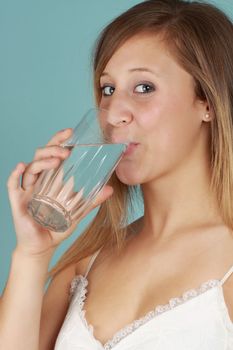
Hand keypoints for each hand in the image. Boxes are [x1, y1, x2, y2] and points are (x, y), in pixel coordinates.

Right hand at [7, 129, 113, 256]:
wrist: (43, 246)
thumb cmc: (57, 227)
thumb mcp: (77, 212)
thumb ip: (91, 201)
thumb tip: (110, 189)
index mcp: (50, 179)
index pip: (53, 154)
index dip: (59, 141)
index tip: (70, 132)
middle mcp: (38, 181)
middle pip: (40, 156)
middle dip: (52, 148)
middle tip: (67, 149)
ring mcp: (27, 190)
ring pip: (30, 168)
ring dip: (43, 161)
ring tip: (57, 160)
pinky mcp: (17, 201)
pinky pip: (13, 184)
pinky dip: (15, 174)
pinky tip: (21, 166)